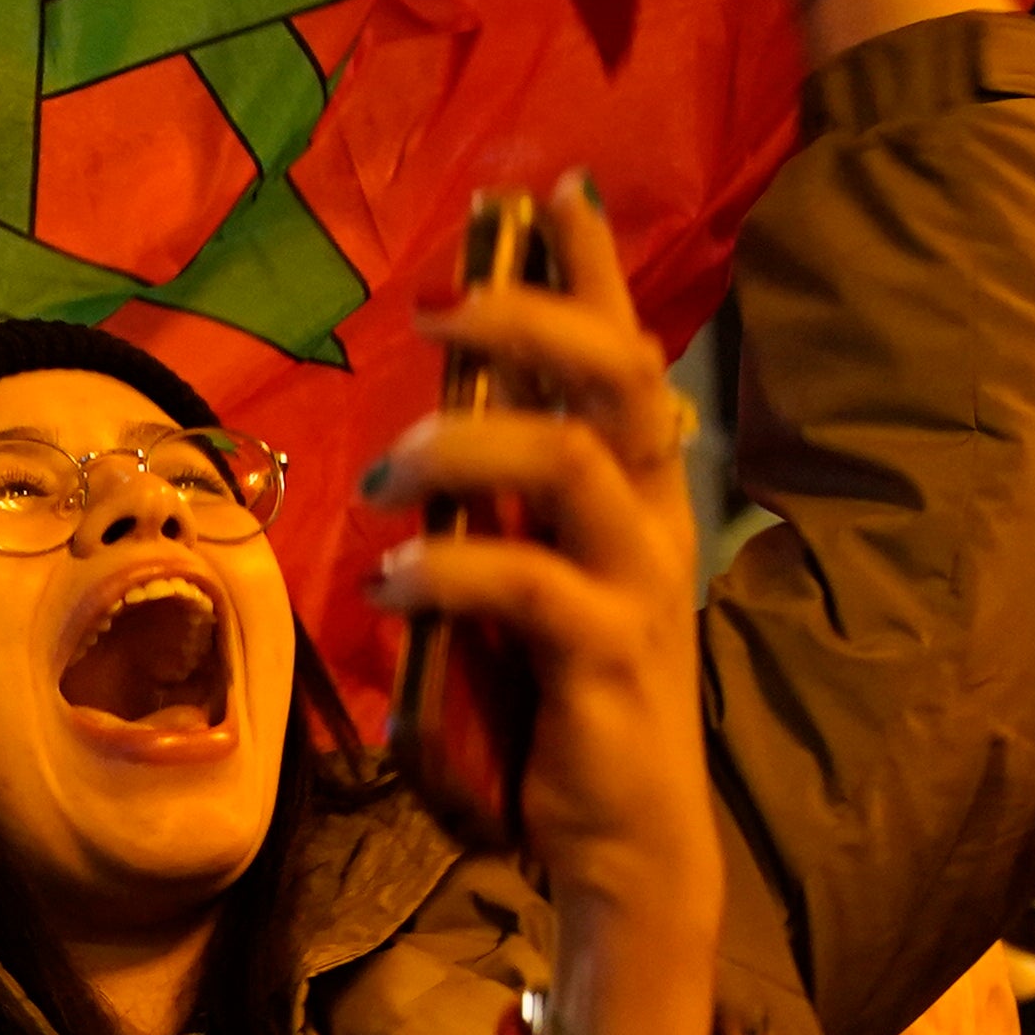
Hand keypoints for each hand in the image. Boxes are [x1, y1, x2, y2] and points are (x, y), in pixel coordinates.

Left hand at [364, 175, 724, 1034]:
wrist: (616, 841)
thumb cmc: (556, 708)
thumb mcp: (519, 587)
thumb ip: (494, 512)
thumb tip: (429, 432)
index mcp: (629, 494)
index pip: (621, 351)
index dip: (589, 268)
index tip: (544, 193)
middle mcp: (647, 521)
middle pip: (616, 374)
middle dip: (529, 315)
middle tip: (435, 307)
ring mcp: (636, 585)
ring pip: (571, 459)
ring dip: (462, 444)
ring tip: (386, 475)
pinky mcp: (609, 658)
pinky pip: (531, 585)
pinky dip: (452, 569)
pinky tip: (395, 583)